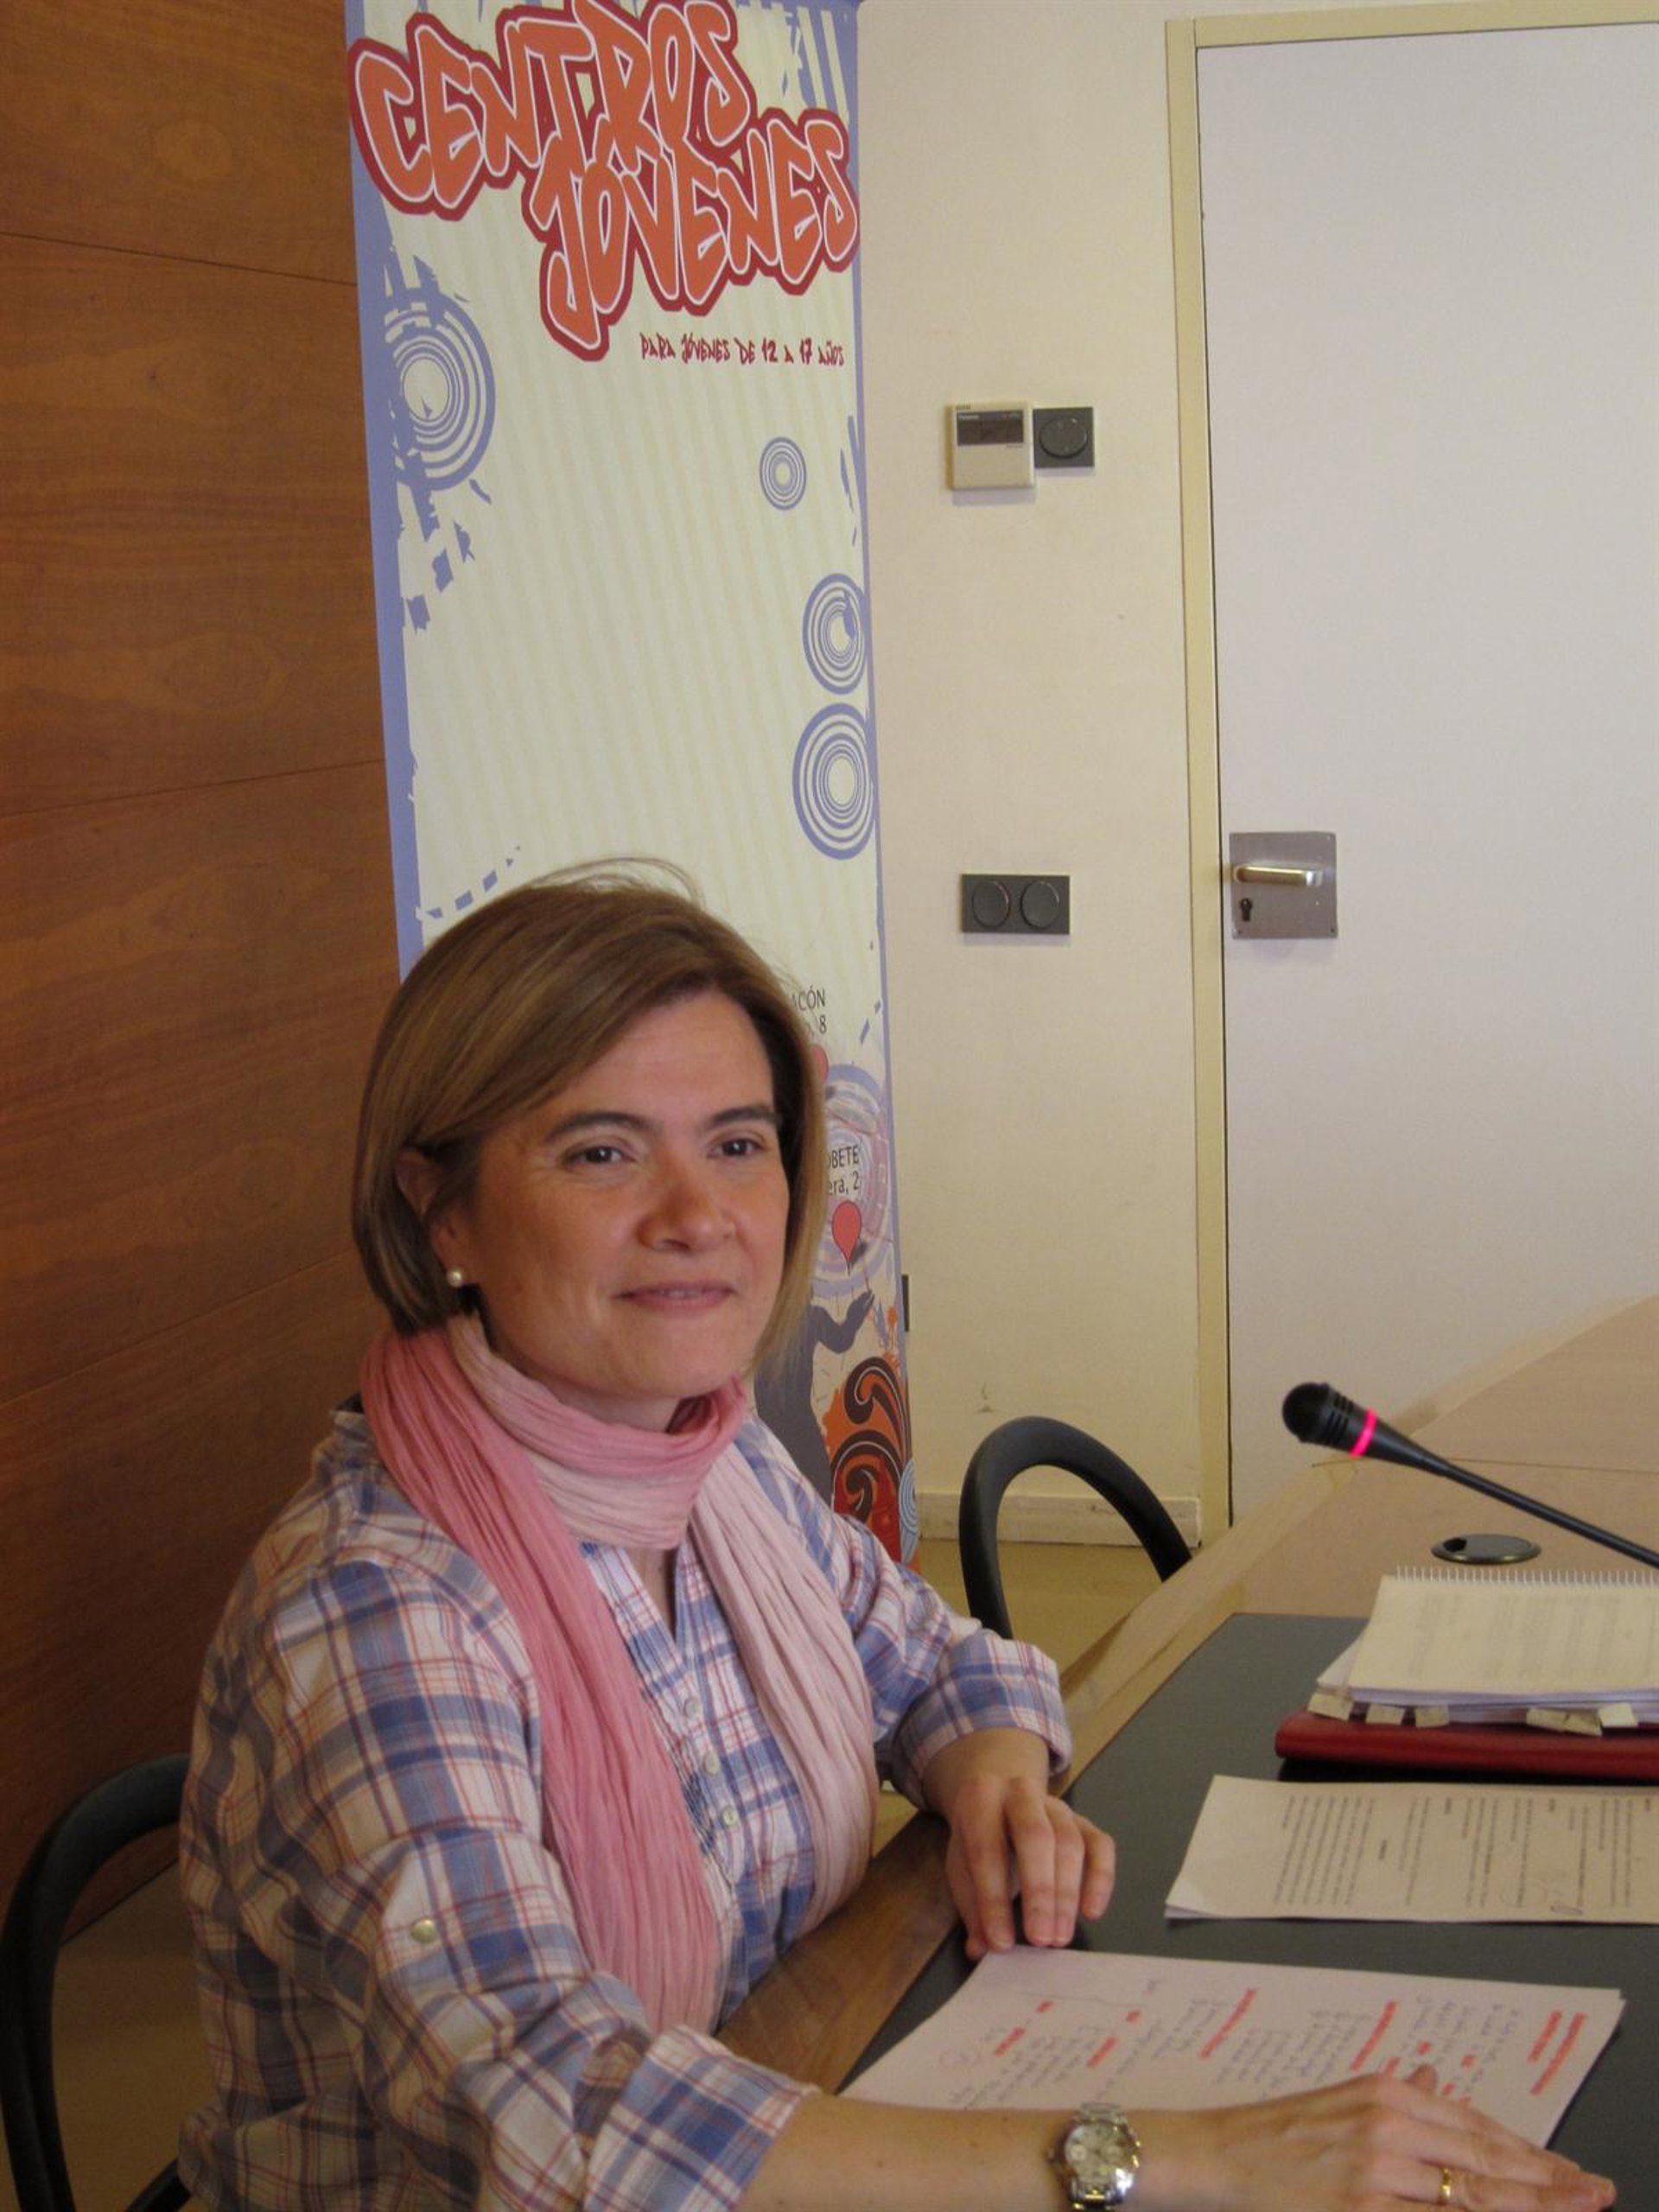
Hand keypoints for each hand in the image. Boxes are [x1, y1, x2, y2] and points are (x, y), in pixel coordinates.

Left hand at [920, 1728, 1114, 1959]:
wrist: (1001, 1794)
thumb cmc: (979, 1838)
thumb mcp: (962, 1865)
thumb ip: (972, 1905)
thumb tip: (980, 1948)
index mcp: (980, 1800)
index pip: (987, 1850)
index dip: (993, 1899)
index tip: (1001, 1943)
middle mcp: (1020, 1792)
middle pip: (1035, 1837)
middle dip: (1039, 1893)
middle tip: (1041, 1940)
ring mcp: (1056, 1804)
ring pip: (1070, 1842)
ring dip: (1067, 1894)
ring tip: (1059, 1937)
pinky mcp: (1083, 1819)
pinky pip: (1100, 1844)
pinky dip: (1101, 1879)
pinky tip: (1091, 1912)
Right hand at [1135, 2068, 1615, 2210]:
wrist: (1215, 2152)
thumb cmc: (1275, 2133)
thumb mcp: (1340, 2102)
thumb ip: (1394, 2098)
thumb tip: (1435, 2082)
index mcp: (1385, 2093)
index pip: (1476, 2130)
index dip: (1529, 2155)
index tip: (1569, 2172)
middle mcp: (1387, 2124)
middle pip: (1484, 2162)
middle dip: (1545, 2183)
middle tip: (1593, 2193)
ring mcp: (1376, 2169)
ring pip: (1468, 2195)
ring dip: (1523, 2205)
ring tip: (1569, 2209)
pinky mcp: (1358, 2207)